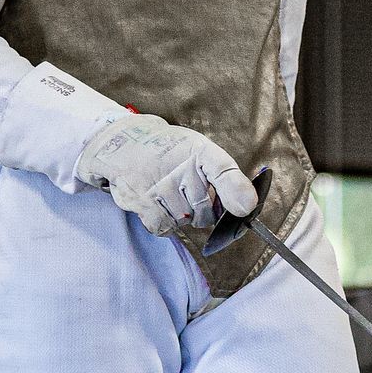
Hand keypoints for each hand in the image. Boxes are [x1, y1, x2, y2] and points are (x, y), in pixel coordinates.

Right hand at [75, 114, 256, 236]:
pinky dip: (165, 223)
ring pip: (185, 221)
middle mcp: (180, 166)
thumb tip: (247, 208)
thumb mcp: (200, 154)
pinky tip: (158, 203)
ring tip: (167, 192)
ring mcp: (160, 185)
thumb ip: (226, 180)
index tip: (245, 208)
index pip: (223, 170)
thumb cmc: (170, 153)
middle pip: (207, 212)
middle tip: (187, 191)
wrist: (124, 144)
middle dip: (202, 211)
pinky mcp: (143, 201)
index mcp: (199, 151)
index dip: (236, 191)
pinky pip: (165, 228)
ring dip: (180, 215)